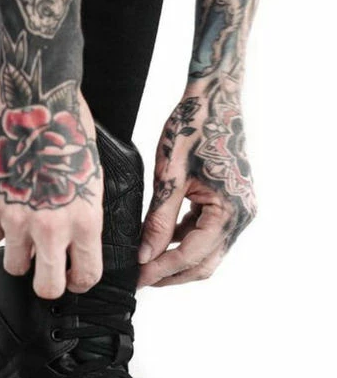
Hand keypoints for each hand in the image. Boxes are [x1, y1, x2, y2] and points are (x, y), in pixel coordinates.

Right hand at [0, 88, 103, 298]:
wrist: (36, 96)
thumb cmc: (69, 131)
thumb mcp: (95, 179)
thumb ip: (85, 220)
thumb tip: (77, 248)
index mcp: (84, 219)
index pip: (85, 275)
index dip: (80, 281)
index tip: (74, 277)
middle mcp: (49, 226)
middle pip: (46, 288)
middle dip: (48, 283)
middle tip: (47, 271)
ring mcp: (14, 217)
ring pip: (13, 265)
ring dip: (20, 254)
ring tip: (25, 231)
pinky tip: (7, 204)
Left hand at [139, 80, 255, 287]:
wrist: (214, 98)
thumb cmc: (192, 129)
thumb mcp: (169, 177)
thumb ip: (158, 220)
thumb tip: (144, 256)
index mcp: (230, 210)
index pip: (192, 255)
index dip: (161, 270)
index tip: (136, 278)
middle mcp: (242, 215)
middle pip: (204, 263)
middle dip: (170, 274)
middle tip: (139, 278)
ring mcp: (239, 211)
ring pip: (206, 253)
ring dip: (177, 261)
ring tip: (145, 262)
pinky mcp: (230, 204)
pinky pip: (206, 234)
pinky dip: (184, 242)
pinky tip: (159, 240)